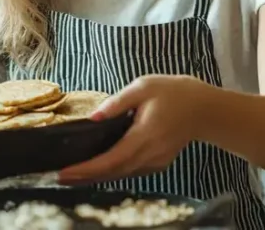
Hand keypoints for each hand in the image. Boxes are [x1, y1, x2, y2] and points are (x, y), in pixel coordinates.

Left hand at [57, 75, 208, 184]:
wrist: (204, 109)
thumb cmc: (174, 93)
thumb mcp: (142, 87)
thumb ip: (116, 102)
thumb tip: (93, 117)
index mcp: (145, 135)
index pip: (111, 159)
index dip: (86, 169)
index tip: (64, 172)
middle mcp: (151, 154)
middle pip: (113, 173)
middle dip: (85, 177)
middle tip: (59, 176)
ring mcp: (156, 162)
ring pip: (122, 175)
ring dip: (96, 177)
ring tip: (71, 175)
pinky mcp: (158, 164)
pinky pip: (131, 172)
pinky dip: (112, 173)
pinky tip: (96, 169)